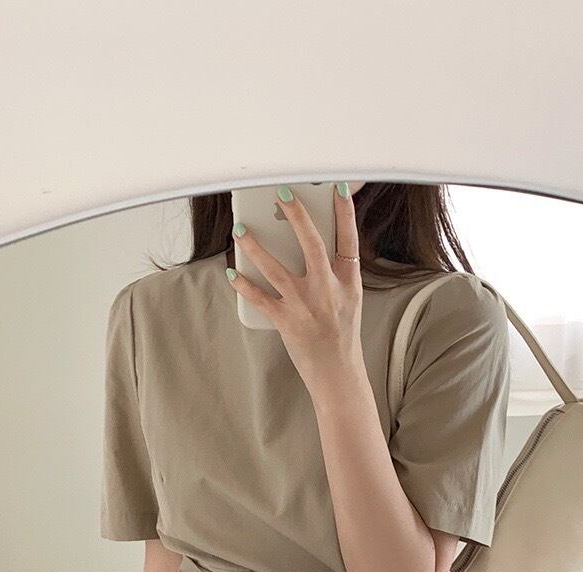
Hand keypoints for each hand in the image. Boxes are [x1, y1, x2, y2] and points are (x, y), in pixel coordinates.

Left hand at [226, 183, 365, 403]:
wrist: (337, 373)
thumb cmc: (341, 335)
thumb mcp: (349, 299)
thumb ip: (336, 272)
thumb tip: (312, 243)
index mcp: (347, 282)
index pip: (348, 239)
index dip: (344, 211)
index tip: (335, 187)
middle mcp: (328, 290)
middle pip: (311, 244)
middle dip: (296, 216)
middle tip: (281, 195)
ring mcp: (306, 305)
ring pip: (276, 268)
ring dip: (255, 247)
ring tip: (241, 230)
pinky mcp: (287, 321)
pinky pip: (260, 298)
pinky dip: (244, 285)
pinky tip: (233, 273)